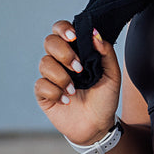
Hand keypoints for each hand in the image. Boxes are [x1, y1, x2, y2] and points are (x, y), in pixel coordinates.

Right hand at [35, 20, 120, 146]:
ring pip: (44, 63)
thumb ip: (106, 53)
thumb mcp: (113, 75)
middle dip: (64, 53)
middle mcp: (61, 61)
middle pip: (49, 42)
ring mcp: (51, 76)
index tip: (74, 36)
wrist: (98, 125)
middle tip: (79, 68)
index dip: (63, 29)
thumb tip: (95, 33)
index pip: (61, 29)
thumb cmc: (105, 99)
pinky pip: (40, 85)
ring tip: (75, 90)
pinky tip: (66, 100)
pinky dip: (55, 92)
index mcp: (76, 51)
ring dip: (62, 77)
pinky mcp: (43, 93)